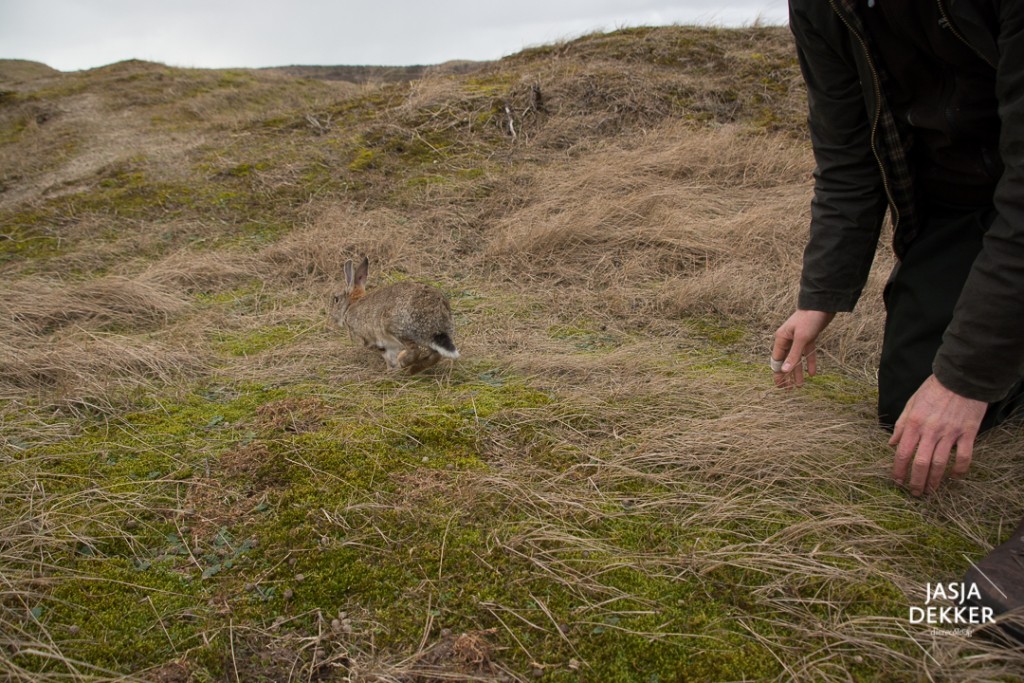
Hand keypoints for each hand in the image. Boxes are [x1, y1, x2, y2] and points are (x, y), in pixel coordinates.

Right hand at [772, 310, 834, 387]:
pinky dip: (809, 363)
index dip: (778, 373)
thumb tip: (784, 371)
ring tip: (800, 386)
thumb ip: (793, 355)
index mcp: (782, 338)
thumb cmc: (809, 319)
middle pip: (786, 361)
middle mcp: (788, 340)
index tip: (779, 386)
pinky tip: (812, 374)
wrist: (822, 305)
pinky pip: (807, 353)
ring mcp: (798, 340)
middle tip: (788, 390)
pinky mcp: (809, 338)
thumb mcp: (802, 339)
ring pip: (797, 359)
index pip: (777, 360)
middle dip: (787, 375)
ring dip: (798, 372)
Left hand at [890, 374, 986, 495]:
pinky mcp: (968, 433)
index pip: (902, 453)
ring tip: (930, 490)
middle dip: (916, 481)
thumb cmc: (933, 389)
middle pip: (920, 463)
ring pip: (940, 464)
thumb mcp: (911, 403)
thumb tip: (891, 444)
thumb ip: (901, 425)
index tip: (897, 481)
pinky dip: (960, 470)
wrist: (960, 378)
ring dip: (934, 480)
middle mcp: (930, 431)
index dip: (898, 470)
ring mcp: (950, 433)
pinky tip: (955, 477)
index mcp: (914, 423)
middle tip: (914, 493)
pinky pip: (964, 456)